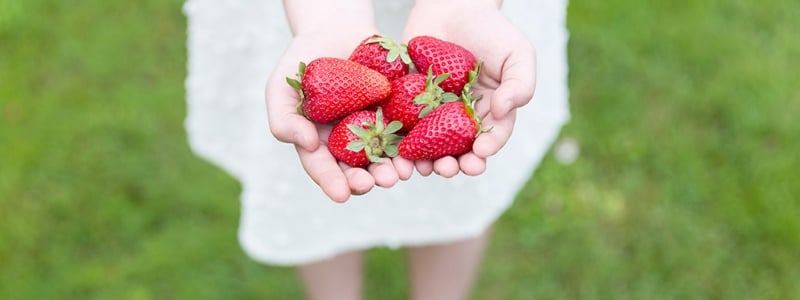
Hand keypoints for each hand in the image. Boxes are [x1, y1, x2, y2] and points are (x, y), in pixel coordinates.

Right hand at [265, 28, 401, 201]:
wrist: (335, 29)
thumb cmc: (302, 61)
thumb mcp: (281, 88)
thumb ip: (284, 120)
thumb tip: (308, 144)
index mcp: (321, 144)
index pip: (325, 169)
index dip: (333, 183)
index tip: (342, 194)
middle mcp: (351, 142)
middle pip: (358, 169)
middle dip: (367, 180)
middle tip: (376, 183)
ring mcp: (377, 127)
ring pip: (387, 156)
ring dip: (393, 168)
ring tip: (399, 174)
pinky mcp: (401, 110)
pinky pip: (410, 130)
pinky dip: (416, 142)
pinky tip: (419, 150)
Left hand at [399, 0, 536, 177]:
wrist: (453, 5)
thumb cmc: (491, 29)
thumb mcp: (517, 53)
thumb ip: (520, 85)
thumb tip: (504, 111)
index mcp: (491, 111)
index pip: (492, 137)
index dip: (487, 148)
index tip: (479, 152)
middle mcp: (462, 117)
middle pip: (459, 150)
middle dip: (455, 164)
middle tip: (448, 168)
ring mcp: (434, 112)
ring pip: (431, 146)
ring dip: (427, 161)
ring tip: (423, 169)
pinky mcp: (408, 102)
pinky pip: (404, 126)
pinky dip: (401, 143)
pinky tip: (399, 152)